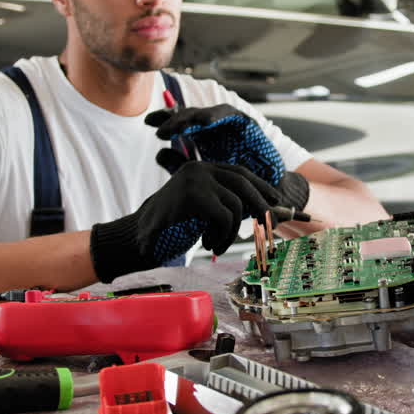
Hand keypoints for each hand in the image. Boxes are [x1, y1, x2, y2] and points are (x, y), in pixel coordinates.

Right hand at [89, 162, 280, 280]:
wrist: (138, 234)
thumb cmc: (172, 225)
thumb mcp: (201, 209)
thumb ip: (224, 203)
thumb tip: (267, 208)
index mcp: (202, 168)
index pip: (240, 173)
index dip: (260, 187)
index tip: (275, 202)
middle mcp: (200, 168)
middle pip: (244, 184)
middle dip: (260, 205)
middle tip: (268, 225)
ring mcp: (197, 180)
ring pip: (236, 205)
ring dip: (233, 231)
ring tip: (219, 245)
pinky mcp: (195, 195)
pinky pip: (225, 217)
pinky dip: (223, 235)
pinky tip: (211, 245)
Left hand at [145, 104, 284, 184]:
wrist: (265, 193)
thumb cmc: (234, 186)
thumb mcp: (202, 174)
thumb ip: (182, 164)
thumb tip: (159, 153)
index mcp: (202, 136)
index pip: (180, 123)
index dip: (165, 120)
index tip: (148, 124)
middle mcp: (216, 127)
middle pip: (190, 115)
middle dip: (174, 119)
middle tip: (160, 128)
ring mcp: (231, 123)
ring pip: (206, 113)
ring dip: (191, 118)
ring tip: (177, 126)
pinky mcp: (246, 123)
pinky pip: (228, 115)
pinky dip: (215, 116)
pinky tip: (202, 122)